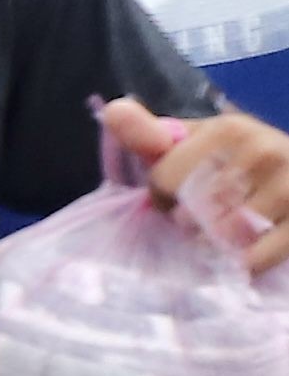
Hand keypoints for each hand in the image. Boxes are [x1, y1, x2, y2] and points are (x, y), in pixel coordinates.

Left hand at [108, 95, 288, 268]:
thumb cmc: (243, 162)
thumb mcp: (201, 142)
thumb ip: (152, 135)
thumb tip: (112, 110)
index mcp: (229, 130)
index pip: (163, 181)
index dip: (162, 198)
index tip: (179, 198)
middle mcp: (263, 153)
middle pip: (189, 212)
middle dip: (187, 224)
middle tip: (203, 220)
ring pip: (220, 238)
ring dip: (212, 247)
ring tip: (221, 236)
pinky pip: (252, 260)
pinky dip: (240, 265)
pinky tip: (242, 255)